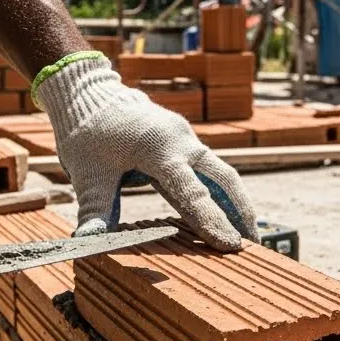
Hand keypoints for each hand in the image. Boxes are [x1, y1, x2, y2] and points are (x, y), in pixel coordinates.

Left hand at [34, 53, 257, 250]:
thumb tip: (88, 242)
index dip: (212, 222)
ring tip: (247, 236)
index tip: (230, 246)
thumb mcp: (87, 174)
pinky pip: (209, 170)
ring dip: (236, 204)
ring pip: (221, 174)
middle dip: (241, 213)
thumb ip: (94, 209)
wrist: (90, 95)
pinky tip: (224, 215)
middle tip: (253, 245)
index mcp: (159, 149)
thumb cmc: (86, 133)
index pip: (192, 193)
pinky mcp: (184, 142)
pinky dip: (220, 194)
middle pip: (223, 180)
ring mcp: (186, 140)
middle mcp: (182, 142)